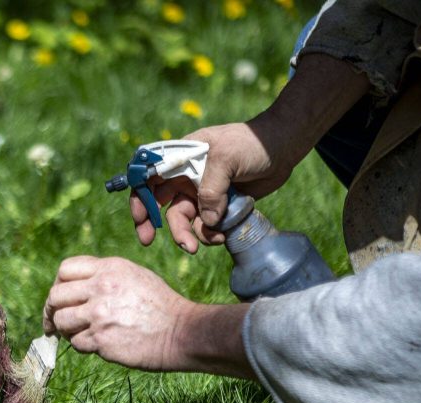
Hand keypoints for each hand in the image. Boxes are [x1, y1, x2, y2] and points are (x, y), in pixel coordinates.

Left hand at [43, 255, 254, 377]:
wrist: (182, 331)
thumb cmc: (160, 306)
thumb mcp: (135, 276)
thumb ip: (104, 277)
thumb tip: (74, 288)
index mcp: (109, 269)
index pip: (65, 269)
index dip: (58, 284)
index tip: (60, 298)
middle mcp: (101, 288)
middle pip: (56, 296)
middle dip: (52, 310)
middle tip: (54, 322)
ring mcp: (99, 314)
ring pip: (61, 321)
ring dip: (66, 330)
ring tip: (80, 333)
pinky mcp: (101, 340)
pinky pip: (76, 343)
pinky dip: (83, 346)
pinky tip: (97, 344)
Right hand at [131, 121, 298, 252]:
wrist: (282, 148)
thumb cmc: (251, 143)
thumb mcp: (227, 158)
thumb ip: (211, 189)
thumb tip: (207, 221)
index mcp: (180, 159)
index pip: (147, 177)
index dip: (138, 196)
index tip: (140, 217)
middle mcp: (185, 177)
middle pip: (158, 204)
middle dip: (153, 224)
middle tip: (148, 242)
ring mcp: (200, 193)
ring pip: (183, 220)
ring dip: (189, 234)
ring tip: (209, 241)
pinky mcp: (217, 207)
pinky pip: (205, 227)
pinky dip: (211, 234)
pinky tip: (223, 235)